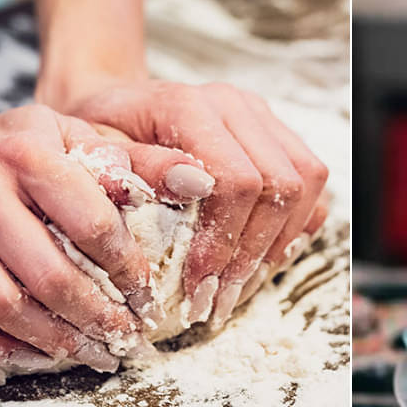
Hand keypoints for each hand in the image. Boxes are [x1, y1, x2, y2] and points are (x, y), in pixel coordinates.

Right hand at [0, 104, 208, 369]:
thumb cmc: (21, 153)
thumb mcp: (77, 139)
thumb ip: (138, 161)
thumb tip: (202, 181)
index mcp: (27, 149)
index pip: (93, 223)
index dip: (128, 270)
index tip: (149, 298)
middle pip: (48, 274)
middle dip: (96, 318)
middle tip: (126, 340)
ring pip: (0, 304)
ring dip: (51, 341)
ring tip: (89, 354)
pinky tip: (27, 355)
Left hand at [65, 81, 329, 327]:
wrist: (113, 110)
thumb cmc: (96, 139)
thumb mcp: (94, 156)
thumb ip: (140, 168)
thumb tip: (193, 185)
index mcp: (189, 105)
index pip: (237, 180)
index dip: (224, 243)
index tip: (198, 289)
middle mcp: (235, 104)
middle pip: (280, 184)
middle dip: (252, 254)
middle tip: (219, 301)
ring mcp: (261, 116)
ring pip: (306, 181)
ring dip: (280, 244)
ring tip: (241, 287)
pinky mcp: (276, 133)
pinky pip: (312, 181)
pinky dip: (297, 225)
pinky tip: (261, 258)